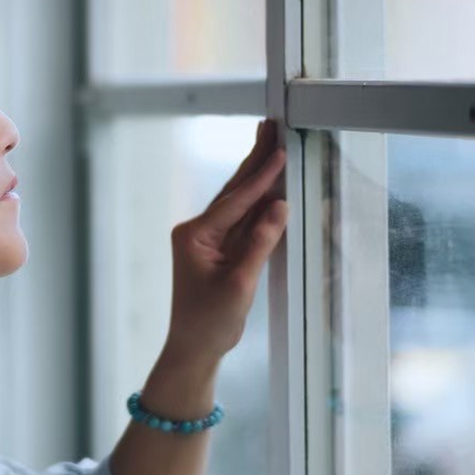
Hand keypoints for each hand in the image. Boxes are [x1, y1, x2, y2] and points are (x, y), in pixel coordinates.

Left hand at [164, 119, 287, 366]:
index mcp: (194, 235)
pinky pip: (242, 219)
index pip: (234, 201)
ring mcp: (206, 239)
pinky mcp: (218, 249)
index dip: (260, 177)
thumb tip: (279, 206)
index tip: (280, 151)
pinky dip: (257, 200)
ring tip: (270, 144)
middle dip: (254, 160)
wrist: (195, 347)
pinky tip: (270, 182)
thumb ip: (259, 243)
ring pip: (238, 201)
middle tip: (270, 126)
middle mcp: (196, 231)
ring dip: (256, 174)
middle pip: (233, 190)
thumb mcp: (239, 284)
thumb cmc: (210, 321)